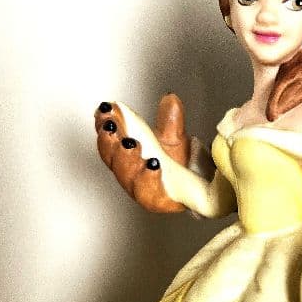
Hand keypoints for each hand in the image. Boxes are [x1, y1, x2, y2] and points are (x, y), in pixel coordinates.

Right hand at [94, 94, 189, 212]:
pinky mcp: (158, 202)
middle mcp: (129, 173)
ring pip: (127, 178)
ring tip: (131, 144)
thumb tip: (171, 99)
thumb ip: (170, 121)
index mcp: (125, 154)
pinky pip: (150, 195)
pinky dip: (149, 179)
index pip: (108, 138)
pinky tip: (152, 166)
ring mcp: (142, 189)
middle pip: (112, 160)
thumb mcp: (173, 138)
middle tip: (112, 127)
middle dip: (110, 142)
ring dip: (126, 160)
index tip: (106, 110)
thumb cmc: (177, 164)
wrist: (197, 187)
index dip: (104, 124)